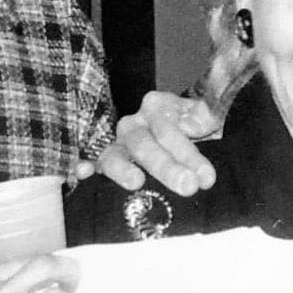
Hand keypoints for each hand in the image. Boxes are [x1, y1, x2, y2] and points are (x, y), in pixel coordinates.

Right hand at [76, 91, 218, 195]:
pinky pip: (91, 163)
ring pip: (114, 154)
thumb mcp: (209, 120)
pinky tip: (83, 172)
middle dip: (166, 166)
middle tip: (187, 186)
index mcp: (158, 107)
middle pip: (145, 143)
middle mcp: (134, 124)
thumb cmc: (200, 133)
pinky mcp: (104, 164)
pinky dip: (84, 166)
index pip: (169, 129)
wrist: (193, 141)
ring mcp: (117, 145)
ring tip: (136, 182)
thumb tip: (192, 126)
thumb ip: (204, 116)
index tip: (206, 177)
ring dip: (123, 169)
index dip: (188, 154)